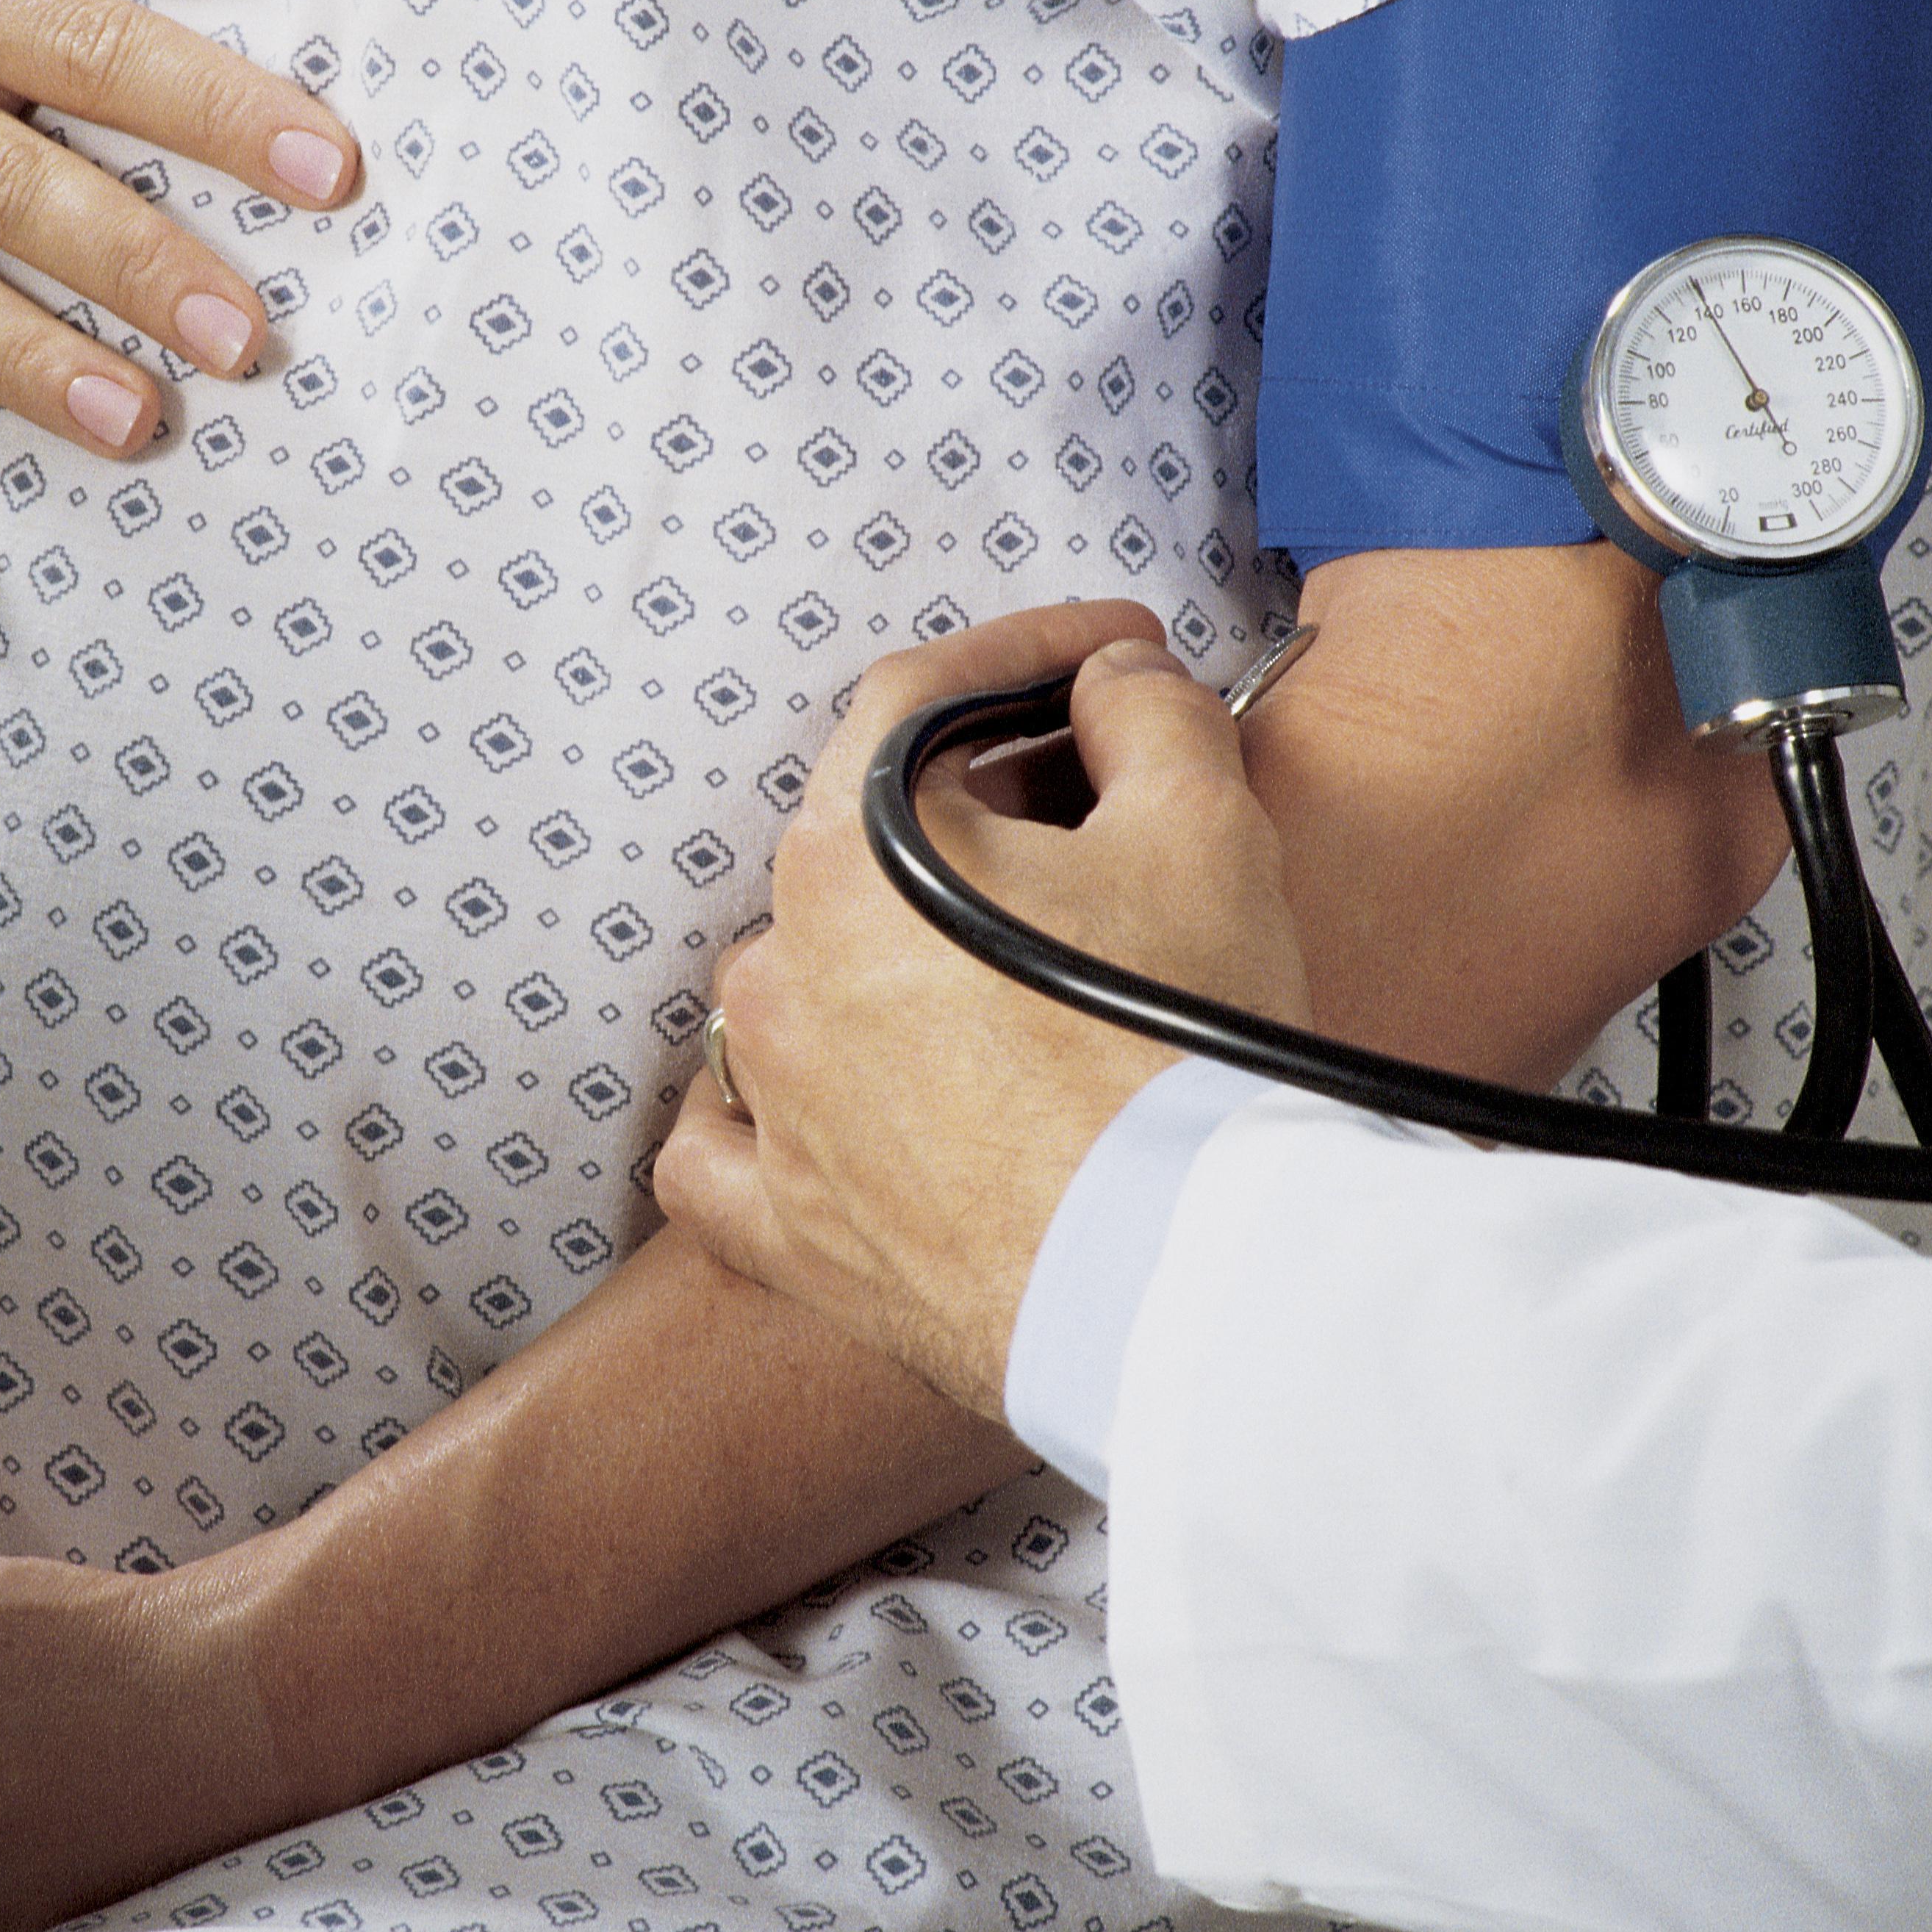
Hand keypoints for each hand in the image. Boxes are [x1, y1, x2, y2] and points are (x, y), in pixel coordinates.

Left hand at [653, 606, 1310, 1418]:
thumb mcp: (1203, 826)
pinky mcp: (784, 1227)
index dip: (1031, 654)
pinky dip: (771, 1117)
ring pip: (802, 983)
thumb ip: (1147, 712)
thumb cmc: (1181, 1049)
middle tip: (1106, 811)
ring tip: (1014, 967)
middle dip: (986, 808)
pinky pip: (728, 1153)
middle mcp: (776, 968)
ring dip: (891, 954)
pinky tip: (829, 1102)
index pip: (918, 697)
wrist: (1176, 1277)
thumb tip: (1115, 680)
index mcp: (847, 852)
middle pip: (867, 839)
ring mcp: (767, 1103)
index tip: (1113, 656)